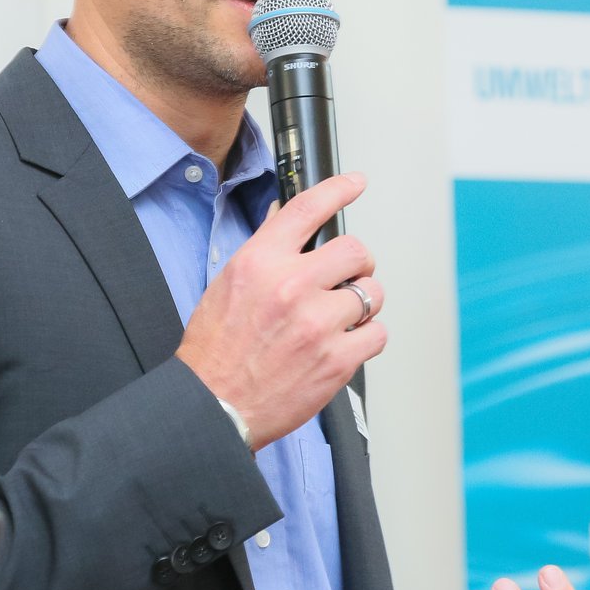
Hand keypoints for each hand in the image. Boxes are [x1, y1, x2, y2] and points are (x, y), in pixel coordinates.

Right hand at [176, 172, 384, 450]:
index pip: (307, 208)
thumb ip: (265, 256)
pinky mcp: (337, 359)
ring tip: (339, 320)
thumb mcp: (228, 286)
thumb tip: (291, 230)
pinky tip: (344, 344)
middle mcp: (290, 285)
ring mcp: (317, 323)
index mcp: (260, 262)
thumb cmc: (215, 352)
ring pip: (371, 293)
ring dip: (362, 304)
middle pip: (355, 251)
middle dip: (358, 265)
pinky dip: (367, 338)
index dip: (338, 190)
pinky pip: (377, 334)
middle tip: (349, 278)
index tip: (355, 183)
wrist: (212, 405)